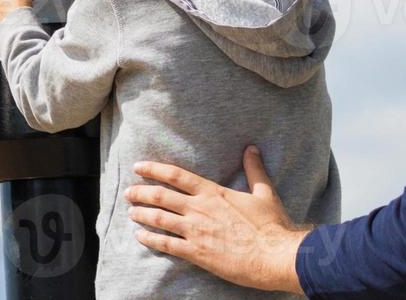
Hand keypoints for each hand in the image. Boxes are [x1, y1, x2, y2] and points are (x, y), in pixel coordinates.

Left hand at [125, 146, 309, 292]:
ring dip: (141, 214)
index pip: (175, 175)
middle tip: (128, 192)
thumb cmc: (272, 226)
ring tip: (131, 212)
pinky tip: (140, 236)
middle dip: (140, 192)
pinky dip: (150, 239)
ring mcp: (196, 231)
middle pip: (160, 196)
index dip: (153, 169)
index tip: (138, 167)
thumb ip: (254, 170)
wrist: (276, 256)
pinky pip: (167, 244)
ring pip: (159, 219)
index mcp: (213, 193)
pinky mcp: (197, 253)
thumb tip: (252, 148)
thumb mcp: (264, 193)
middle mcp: (199, 209)